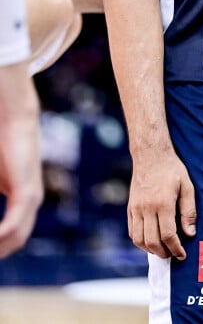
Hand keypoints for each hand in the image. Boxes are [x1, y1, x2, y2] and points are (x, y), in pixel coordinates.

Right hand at [0, 63, 42, 258]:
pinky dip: (1, 235)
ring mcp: (32, 199)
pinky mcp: (27, 192)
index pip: (12, 235)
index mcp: (22, 200)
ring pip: (15, 237)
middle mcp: (31, 203)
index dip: (0, 246)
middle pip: (14, 241)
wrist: (15, 120)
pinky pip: (14, 223)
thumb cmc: (0, 144)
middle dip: (0, 251)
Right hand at [128, 148, 196, 259]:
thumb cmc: (172, 169)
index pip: (168, 235)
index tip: (182, 255)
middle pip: (152, 241)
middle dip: (164, 253)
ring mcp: (136, 208)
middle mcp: (147, 208)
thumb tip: (190, 234)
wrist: (150, 155)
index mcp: (163, 203)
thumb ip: (188, 211)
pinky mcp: (130, 208)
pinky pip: (132, 231)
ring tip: (162, 251)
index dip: (176, 248)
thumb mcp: (187, 186)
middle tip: (173, 255)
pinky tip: (150, 241)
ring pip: (139, 240)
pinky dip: (140, 241)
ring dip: (150, 250)